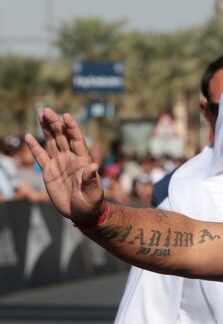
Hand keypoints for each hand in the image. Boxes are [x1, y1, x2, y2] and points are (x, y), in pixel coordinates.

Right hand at [25, 108, 103, 223]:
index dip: (72, 128)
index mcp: (83, 161)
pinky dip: (34, 147)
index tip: (66, 116)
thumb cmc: (92, 203)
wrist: (82, 214)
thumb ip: (91, 179)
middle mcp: (71, 159)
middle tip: (47, 110)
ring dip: (46, 129)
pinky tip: (29, 136)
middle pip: (62, 137)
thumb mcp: (93, 193)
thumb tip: (93, 165)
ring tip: (41, 115)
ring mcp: (59, 163)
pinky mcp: (49, 172)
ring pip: (52, 142)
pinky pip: (40, 157)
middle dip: (55, 124)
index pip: (77, 140)